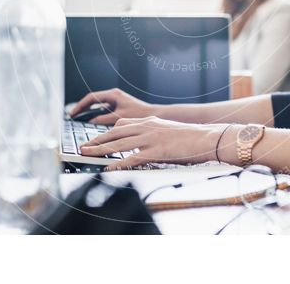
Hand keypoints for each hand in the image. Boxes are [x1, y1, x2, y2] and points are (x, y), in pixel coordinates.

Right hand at [69, 88, 155, 124]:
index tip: (73, 113)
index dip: (80, 105)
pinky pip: (104, 109)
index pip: (91, 97)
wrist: (154, 115)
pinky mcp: (119, 106)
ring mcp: (116, 101)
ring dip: (90, 111)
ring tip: (80, 119)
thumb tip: (91, 121)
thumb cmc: (139, 115)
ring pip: (98, 105)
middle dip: (83, 107)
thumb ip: (103, 119)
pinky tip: (93, 122)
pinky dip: (97, 114)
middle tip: (73, 116)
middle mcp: (114, 96)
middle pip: (93, 100)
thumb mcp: (118, 118)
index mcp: (113, 94)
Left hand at [80, 116, 227, 170]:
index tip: (95, 138)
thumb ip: (152, 133)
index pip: (122, 124)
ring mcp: (150, 138)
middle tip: (83, 146)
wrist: (206, 137)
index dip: (106, 132)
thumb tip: (142, 142)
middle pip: (115, 133)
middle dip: (97, 140)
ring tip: (86, 154)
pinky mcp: (155, 151)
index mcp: (150, 121)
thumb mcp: (167, 130)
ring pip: (118, 143)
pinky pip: (131, 158)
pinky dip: (117, 163)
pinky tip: (108, 168)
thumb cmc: (190, 137)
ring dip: (99, 149)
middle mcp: (147, 127)